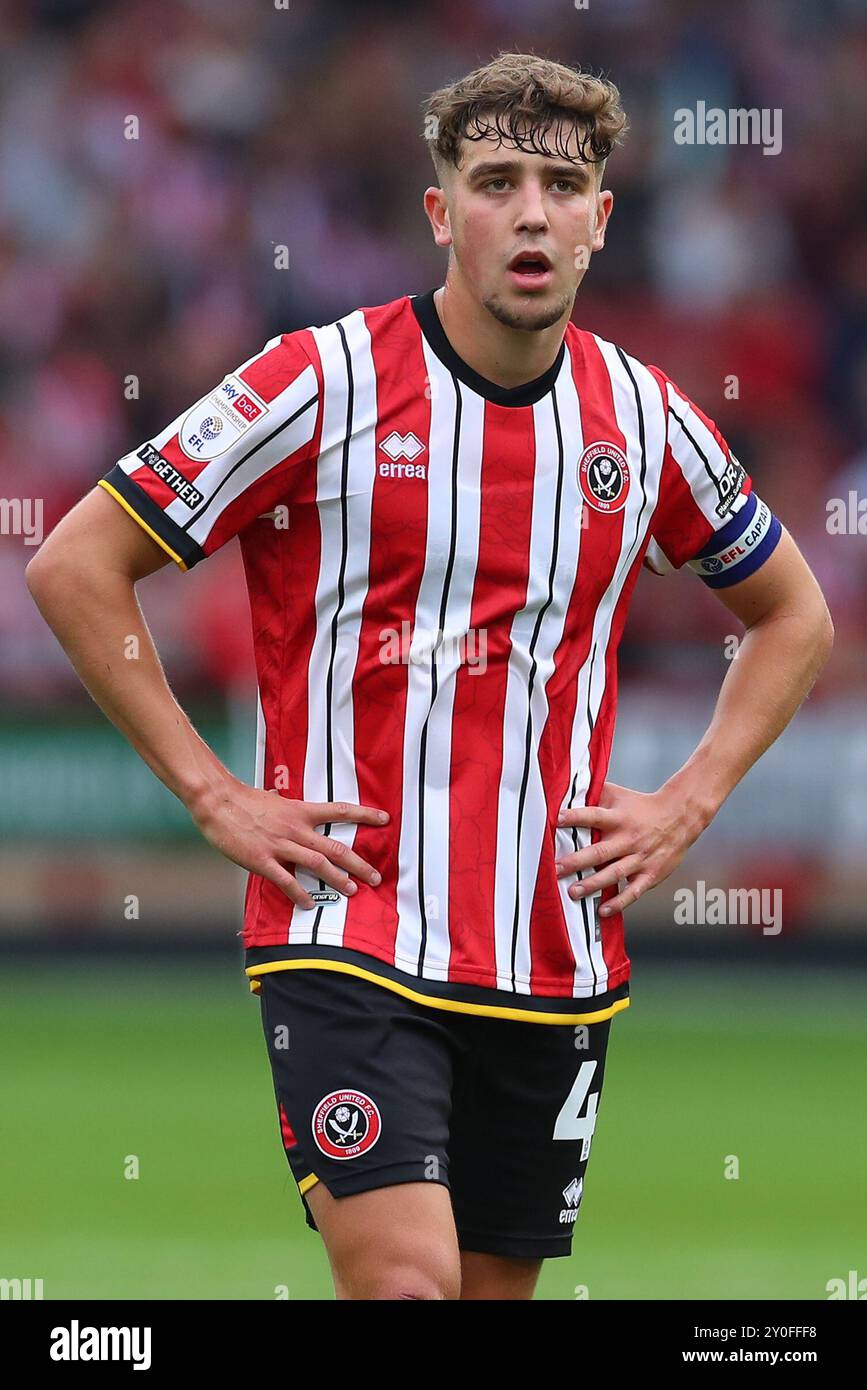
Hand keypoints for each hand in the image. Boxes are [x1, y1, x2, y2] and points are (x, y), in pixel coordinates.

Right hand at [188, 774, 388, 908]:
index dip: (364, 814)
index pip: (340, 810)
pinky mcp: (263, 860)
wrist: (218, 803)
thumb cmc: (244, 800)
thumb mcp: (273, 799)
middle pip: (335, 847)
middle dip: (358, 863)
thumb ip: (285, 805)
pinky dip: (300, 894)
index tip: (385, 819)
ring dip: (337, 879)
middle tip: (376, 877)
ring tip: (353, 891)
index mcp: (301, 811)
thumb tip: (285, 799)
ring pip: (318, 864)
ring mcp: (280, 845)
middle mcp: (296, 828)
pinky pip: (286, 881)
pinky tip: (309, 904)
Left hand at [555, 780, 709, 916]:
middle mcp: (628, 839)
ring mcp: (639, 858)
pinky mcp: (650, 874)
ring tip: (573, 892)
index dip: (575, 817)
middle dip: (576, 861)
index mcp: (618, 818)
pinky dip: (619, 902)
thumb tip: (568, 789)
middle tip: (556, 869)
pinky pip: (633, 891)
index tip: (556, 820)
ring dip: (593, 884)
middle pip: (600, 851)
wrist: (680, 816)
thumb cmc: (643, 807)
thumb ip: (595, 794)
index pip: (593, 816)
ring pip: (614, 873)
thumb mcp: (618, 795)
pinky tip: (603, 910)